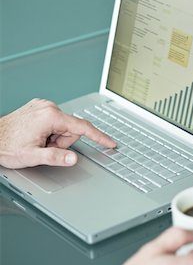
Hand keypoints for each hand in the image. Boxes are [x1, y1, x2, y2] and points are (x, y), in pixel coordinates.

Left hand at [0, 98, 115, 168]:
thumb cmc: (7, 145)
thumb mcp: (33, 157)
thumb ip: (56, 158)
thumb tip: (73, 159)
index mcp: (50, 116)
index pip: (83, 127)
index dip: (99, 137)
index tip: (110, 143)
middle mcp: (48, 106)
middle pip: (72, 128)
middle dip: (62, 142)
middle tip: (45, 147)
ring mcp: (43, 105)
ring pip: (64, 126)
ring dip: (55, 138)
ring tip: (39, 142)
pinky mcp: (40, 107)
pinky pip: (56, 121)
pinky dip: (51, 131)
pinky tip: (37, 136)